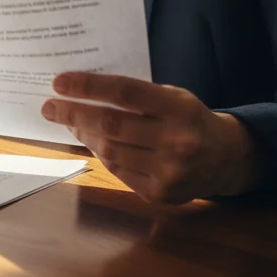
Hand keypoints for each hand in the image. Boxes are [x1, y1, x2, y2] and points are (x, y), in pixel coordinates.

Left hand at [41, 72, 263, 203]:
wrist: (226, 159)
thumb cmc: (188, 118)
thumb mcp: (172, 96)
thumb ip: (135, 94)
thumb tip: (83, 89)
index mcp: (179, 108)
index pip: (125, 94)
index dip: (88, 87)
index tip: (59, 82)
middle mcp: (176, 141)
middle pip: (112, 126)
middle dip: (74, 114)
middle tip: (50, 106)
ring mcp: (169, 172)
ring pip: (110, 151)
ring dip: (83, 135)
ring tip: (67, 121)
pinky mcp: (162, 194)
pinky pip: (119, 171)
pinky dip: (101, 154)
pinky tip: (91, 141)